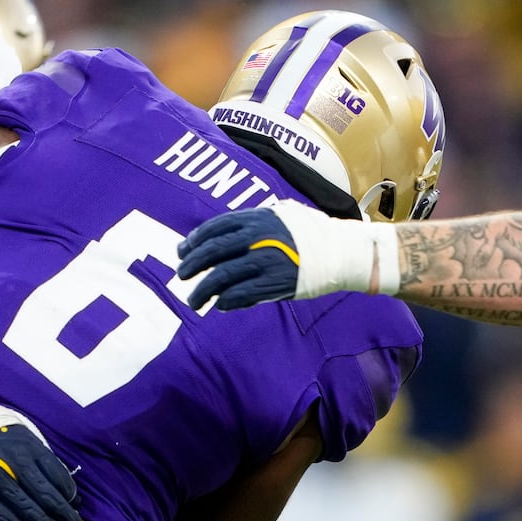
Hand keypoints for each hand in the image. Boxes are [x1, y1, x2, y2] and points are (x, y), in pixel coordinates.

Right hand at [0, 354, 81, 520]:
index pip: (56, 475)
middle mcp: (12, 464)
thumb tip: (62, 480)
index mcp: (26, 446)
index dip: (69, 494)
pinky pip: (3, 518)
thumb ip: (39, 452)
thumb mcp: (18, 430)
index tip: (76, 506)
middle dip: (64, 516)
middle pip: (45, 496)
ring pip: (26, 511)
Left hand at [176, 207, 302, 310]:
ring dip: (203, 290)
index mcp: (257, 218)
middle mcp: (258, 237)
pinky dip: (226, 301)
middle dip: (191, 265)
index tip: (182, 251)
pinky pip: (241, 293)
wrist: (340, 252)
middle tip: (181, 275)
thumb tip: (222, 234)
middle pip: (212, 252)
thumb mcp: (281, 215)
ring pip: (221, 276)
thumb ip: (254, 222)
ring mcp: (265, 260)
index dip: (194, 240)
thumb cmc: (310, 234)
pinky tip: (220, 305)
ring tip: (193, 300)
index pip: (214, 227)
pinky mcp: (274, 282)